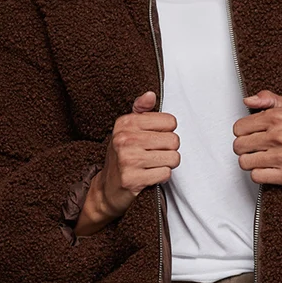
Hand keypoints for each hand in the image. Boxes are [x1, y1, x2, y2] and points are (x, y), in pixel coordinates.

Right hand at [76, 90, 179, 233]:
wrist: (107, 188)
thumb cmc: (122, 155)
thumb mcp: (128, 129)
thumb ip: (141, 110)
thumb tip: (151, 94)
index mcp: (126, 123)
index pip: (170, 121)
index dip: (167, 132)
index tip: (156, 138)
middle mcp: (125, 138)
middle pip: (174, 140)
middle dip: (169, 150)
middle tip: (156, 154)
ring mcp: (128, 159)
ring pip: (173, 158)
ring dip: (167, 164)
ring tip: (153, 164)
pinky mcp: (132, 179)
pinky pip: (165, 173)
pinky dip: (161, 176)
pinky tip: (150, 175)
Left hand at [232, 89, 281, 192]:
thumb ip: (269, 100)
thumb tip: (248, 100)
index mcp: (279, 117)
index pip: (239, 127)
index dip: (243, 134)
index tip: (253, 136)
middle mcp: (281, 135)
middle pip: (239, 146)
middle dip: (245, 150)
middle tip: (257, 150)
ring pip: (245, 162)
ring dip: (251, 163)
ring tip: (263, 160)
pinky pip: (256, 176)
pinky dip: (260, 175)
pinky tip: (269, 169)